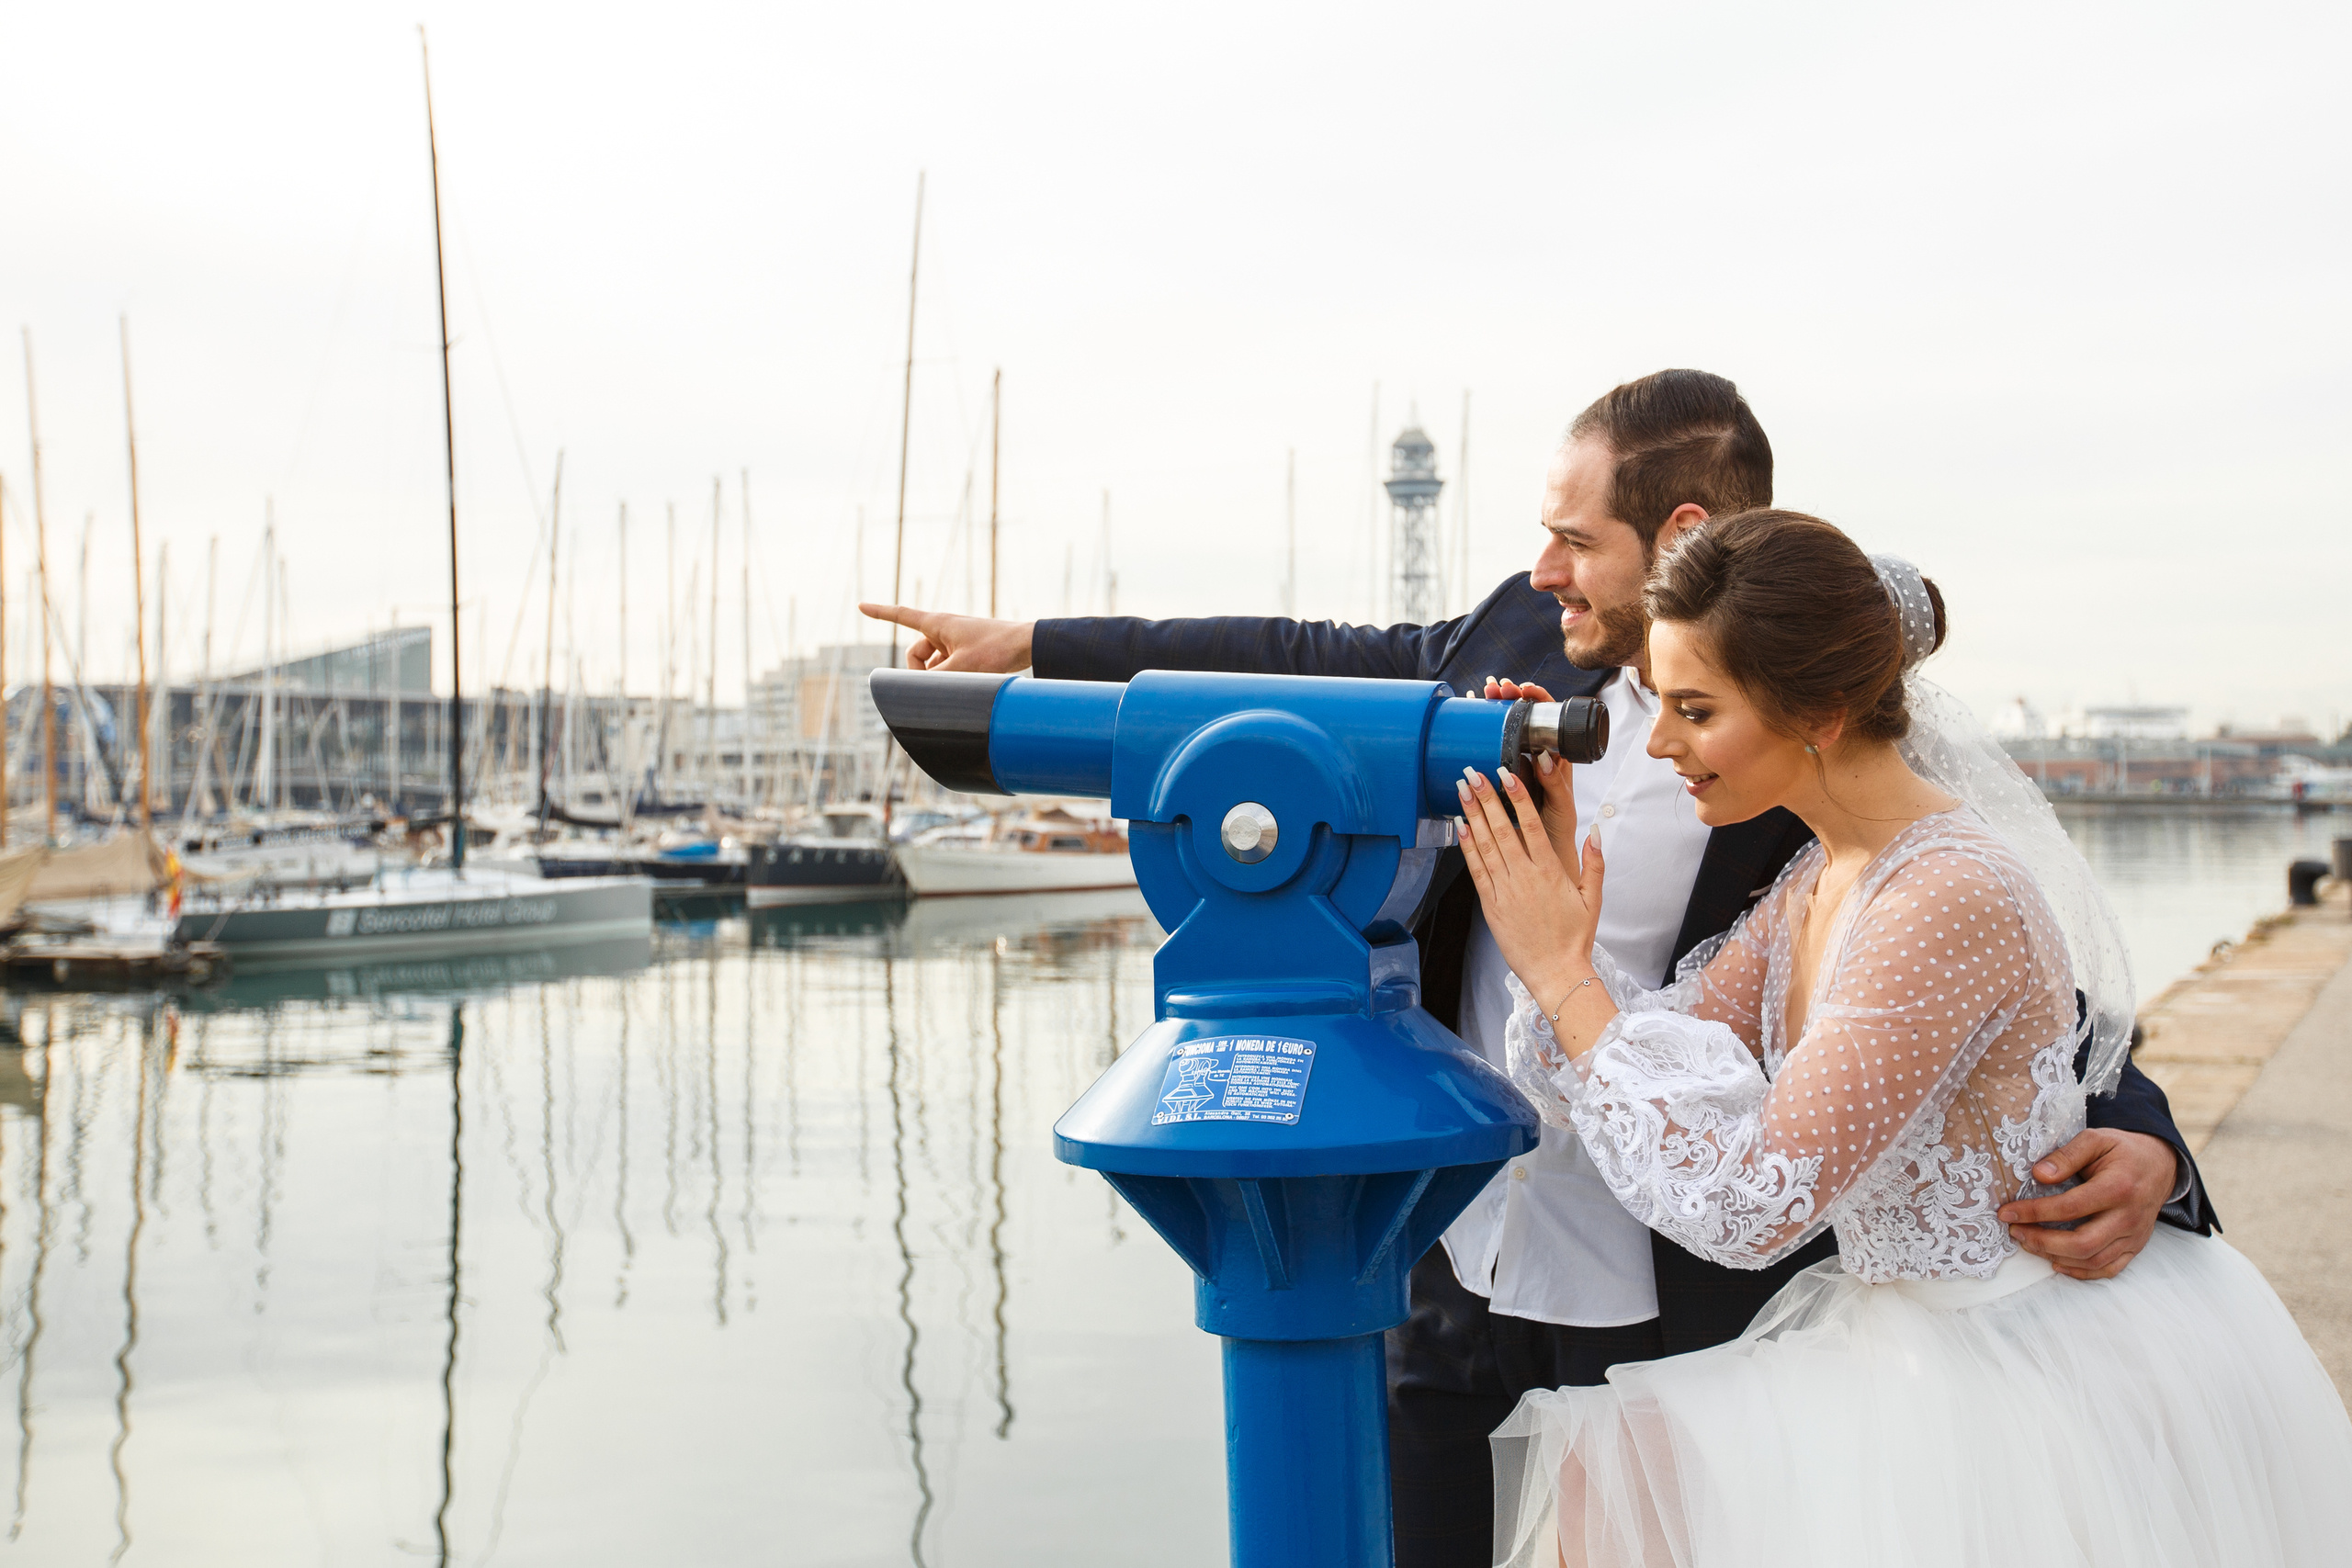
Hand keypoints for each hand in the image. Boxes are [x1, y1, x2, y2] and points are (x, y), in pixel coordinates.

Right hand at [858, 603, 1034, 671]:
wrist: (1026, 645)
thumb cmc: (995, 650)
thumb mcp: (960, 669)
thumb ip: (935, 681)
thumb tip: (921, 691)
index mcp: (937, 624)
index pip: (901, 615)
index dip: (880, 613)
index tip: (861, 606)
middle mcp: (944, 629)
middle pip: (916, 654)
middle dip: (920, 672)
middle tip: (938, 685)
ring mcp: (955, 641)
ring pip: (932, 664)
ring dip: (939, 677)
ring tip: (963, 682)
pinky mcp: (967, 650)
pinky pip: (947, 666)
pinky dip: (951, 677)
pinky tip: (967, 684)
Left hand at [1454, 765, 1603, 1031]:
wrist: (1555, 971)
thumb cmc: (1574, 937)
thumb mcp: (1593, 898)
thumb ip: (1594, 862)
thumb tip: (1595, 830)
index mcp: (1550, 872)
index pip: (1532, 825)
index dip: (1518, 797)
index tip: (1507, 774)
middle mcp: (1525, 877)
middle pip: (1503, 829)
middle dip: (1486, 797)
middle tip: (1473, 772)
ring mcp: (1505, 890)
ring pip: (1486, 845)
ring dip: (1472, 815)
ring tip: (1461, 790)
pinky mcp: (1491, 905)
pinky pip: (1476, 871)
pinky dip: (1467, 847)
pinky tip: (1460, 827)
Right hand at [1480, 678, 1579, 865]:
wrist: (1542, 853)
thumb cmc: (1557, 830)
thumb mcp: (1560, 805)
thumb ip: (1554, 782)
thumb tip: (1542, 756)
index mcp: (1555, 759)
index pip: (1551, 718)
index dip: (1539, 699)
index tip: (1525, 691)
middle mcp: (1536, 757)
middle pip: (1525, 718)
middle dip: (1510, 698)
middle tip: (1495, 688)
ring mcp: (1517, 765)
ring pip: (1507, 729)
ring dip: (1494, 709)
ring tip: (1480, 694)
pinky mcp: (1501, 776)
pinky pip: (1491, 748)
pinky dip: (1480, 731)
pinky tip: (1470, 717)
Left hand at [1998, 1128, 2179, 1279]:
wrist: (2159, 1165)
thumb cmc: (2122, 1150)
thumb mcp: (2095, 1140)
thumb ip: (2067, 1156)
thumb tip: (2038, 1175)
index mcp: (2118, 1187)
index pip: (2070, 1207)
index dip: (2034, 1212)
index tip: (2007, 1213)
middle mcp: (2129, 1217)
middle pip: (2082, 1243)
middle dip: (2042, 1241)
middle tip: (2015, 1232)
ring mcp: (2134, 1236)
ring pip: (2093, 1260)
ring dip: (2055, 1256)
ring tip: (2028, 1243)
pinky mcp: (2135, 1246)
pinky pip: (2109, 1269)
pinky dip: (2081, 1271)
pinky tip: (2056, 1261)